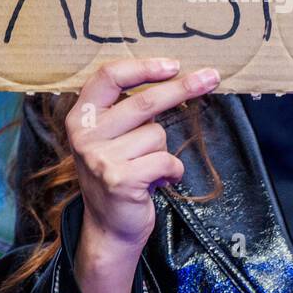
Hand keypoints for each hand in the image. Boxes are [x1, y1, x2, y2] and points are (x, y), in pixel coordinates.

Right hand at [66, 57, 218, 292]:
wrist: (110, 228)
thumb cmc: (119, 174)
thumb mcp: (111, 136)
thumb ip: (126, 108)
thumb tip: (173, 75)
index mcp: (81, 116)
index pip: (109, 76)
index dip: (143, 67)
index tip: (173, 64)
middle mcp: (85, 134)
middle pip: (143, 102)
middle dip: (183, 88)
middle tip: (212, 77)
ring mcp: (100, 158)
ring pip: (157, 134)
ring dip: (163, 151)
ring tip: (148, 168)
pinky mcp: (120, 179)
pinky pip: (166, 161)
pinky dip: (171, 172)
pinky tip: (157, 182)